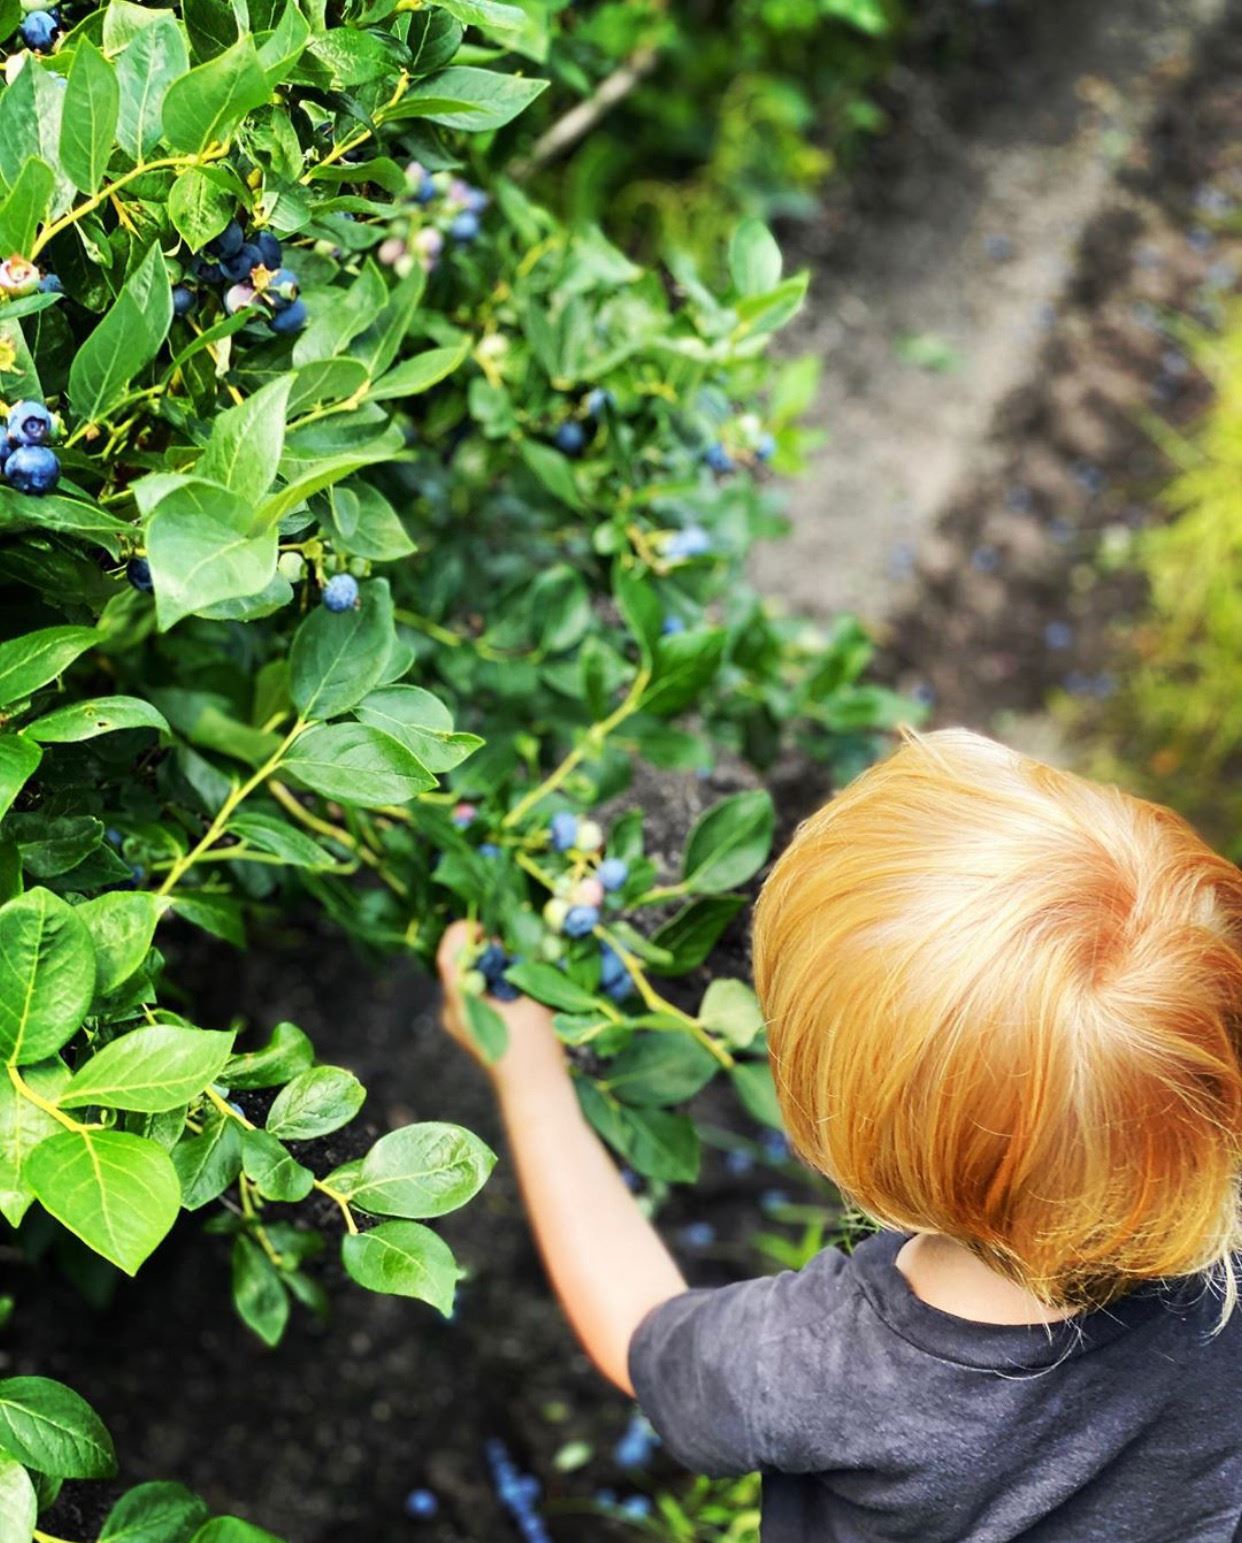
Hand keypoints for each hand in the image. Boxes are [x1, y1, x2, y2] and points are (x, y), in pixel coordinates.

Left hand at [436, 919, 562, 1079]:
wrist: (535, 1091)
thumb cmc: (538, 1046)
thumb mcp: (533, 998)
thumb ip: (516, 967)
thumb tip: (503, 941)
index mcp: (462, 1004)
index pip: (447, 959)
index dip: (460, 935)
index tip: (483, 925)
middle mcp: (451, 1012)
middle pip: (456, 967)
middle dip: (478, 948)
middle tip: (504, 939)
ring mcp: (457, 1022)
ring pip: (464, 980)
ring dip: (484, 965)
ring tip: (512, 961)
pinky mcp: (467, 1028)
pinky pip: (470, 994)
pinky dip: (486, 981)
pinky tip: (510, 983)